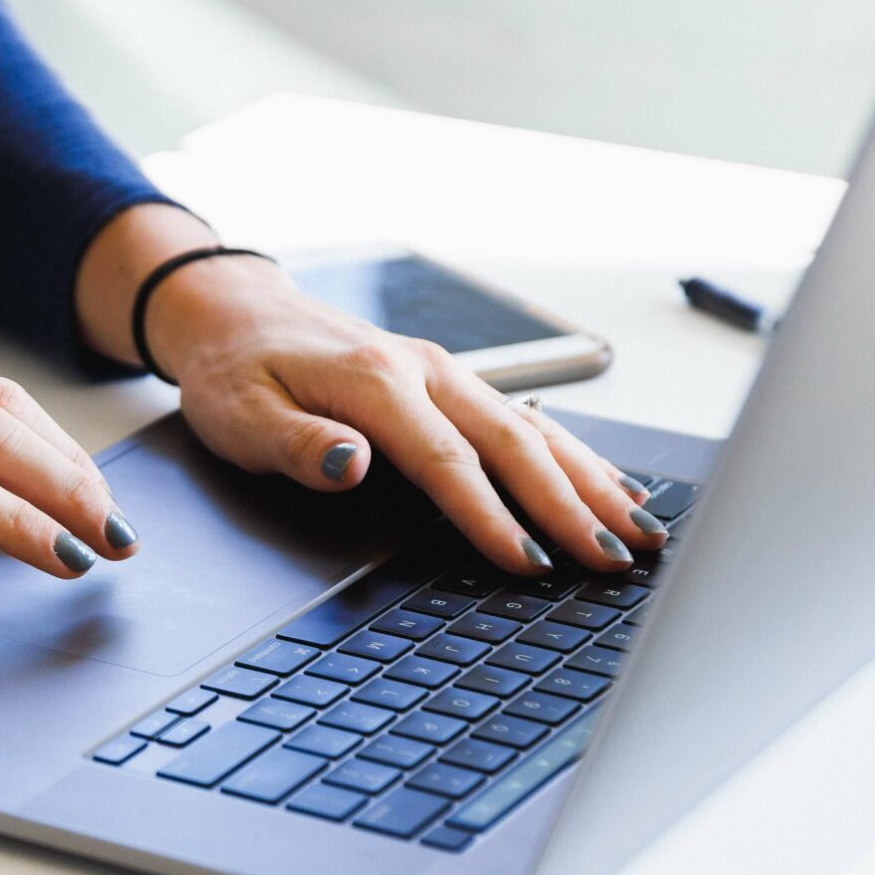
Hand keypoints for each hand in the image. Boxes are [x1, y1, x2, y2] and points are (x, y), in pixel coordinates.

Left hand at [77, 207, 664, 574]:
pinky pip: (527, 420)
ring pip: (535, 430)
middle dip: (571, 505)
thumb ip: (300, 445)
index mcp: (375, 382)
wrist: (235, 312)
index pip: (447, 461)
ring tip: (640, 531)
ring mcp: (445, 374)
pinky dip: (575, 455)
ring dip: (591, 481)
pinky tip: (611, 486)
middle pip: (514, 444)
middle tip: (615, 560)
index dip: (491, 516)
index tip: (529, 563)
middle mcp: (424, 372)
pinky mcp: (451, 383)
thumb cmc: (235, 371)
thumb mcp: (242, 416)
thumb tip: (353, 464)